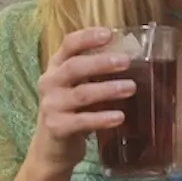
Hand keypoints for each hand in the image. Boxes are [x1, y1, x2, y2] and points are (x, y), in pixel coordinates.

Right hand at [23, 27, 137, 178]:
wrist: (51, 147)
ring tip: (130, 88)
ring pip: (81, 94)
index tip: (109, 33)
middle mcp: (49, 83)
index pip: (69, 45)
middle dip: (101, 63)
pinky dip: (102, 118)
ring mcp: (51, 106)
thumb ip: (95, 72)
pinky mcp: (56, 128)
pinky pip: (82, 121)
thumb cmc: (72, 109)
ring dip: (107, 89)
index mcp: (56, 67)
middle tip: (126, 61)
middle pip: (75, 67)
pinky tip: (119, 117)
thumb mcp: (78, 86)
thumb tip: (132, 56)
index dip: (88, 37)